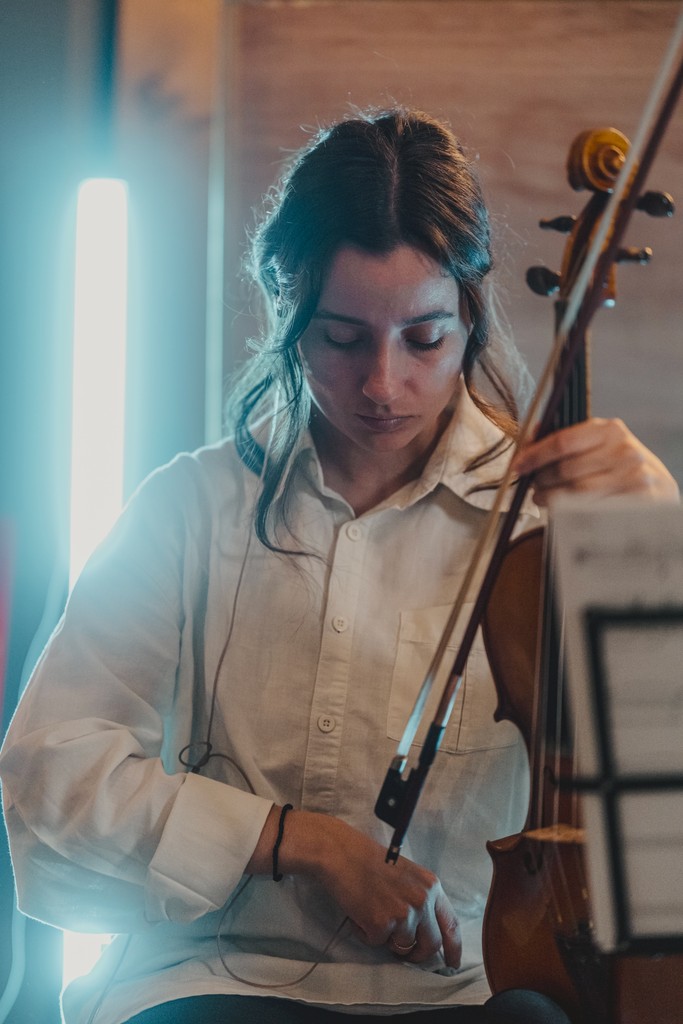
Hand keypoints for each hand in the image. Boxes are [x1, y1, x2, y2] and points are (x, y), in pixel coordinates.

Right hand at [255, 807, 460, 966]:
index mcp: (431, 885)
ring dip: (387, 939)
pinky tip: (359, 913)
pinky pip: (376, 942)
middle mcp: (423, 900)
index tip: (452, 963)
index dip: (453, 948)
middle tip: (405, 953)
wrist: (341, 853)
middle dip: (418, 954)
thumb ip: (420, 898)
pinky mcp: (382, 924)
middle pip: (431, 943)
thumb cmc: (369, 860)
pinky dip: (365, 933)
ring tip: (371, 914)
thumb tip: (425, 931)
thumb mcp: (407, 875)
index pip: (451, 924)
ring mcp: (404, 913)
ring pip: (403, 946)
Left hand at [513, 417, 679, 507]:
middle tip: (531, 488)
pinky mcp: (635, 501)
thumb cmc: (618, 465)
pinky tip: (563, 512)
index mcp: (609, 430)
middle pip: (566, 469)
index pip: (563, 441)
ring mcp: (632, 476)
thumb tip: (531, 432)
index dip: (535, 455)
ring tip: (542, 499)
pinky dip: (570, 513)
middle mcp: (623, 450)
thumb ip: (566, 440)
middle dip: (541, 480)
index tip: (517, 466)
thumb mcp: (598, 444)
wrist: (659, 487)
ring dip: (551, 499)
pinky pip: (591, 511)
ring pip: (576, 493)